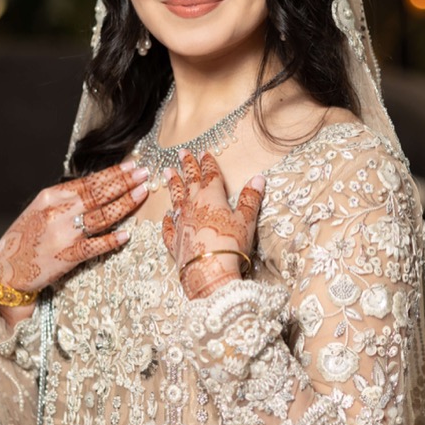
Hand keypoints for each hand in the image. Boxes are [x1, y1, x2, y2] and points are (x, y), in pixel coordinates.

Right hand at [0, 160, 148, 297]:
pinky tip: (127, 234)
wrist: (8, 267)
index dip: (113, 173)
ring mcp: (63, 235)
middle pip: (98, 195)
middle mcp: (57, 213)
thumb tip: (98, 184)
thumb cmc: (27, 236)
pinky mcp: (67, 257)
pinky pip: (94, 246)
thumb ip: (67, 197)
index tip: (132, 165)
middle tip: (144, 173)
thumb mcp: (41, 208)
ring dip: (124, 204)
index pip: (88, 181)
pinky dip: (111, 240)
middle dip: (124, 183)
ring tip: (142, 193)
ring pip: (101, 217)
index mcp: (51, 197)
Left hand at [162, 150, 264, 299]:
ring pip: (176, 199)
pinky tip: (166, 216)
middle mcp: (192, 206)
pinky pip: (168, 227)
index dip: (208, 163)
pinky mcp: (175, 242)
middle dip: (187, 166)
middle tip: (182, 153)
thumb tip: (258, 179)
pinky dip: (167, 220)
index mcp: (211, 197)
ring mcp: (181, 223)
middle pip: (190, 182)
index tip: (203, 152)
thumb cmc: (230, 244)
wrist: (208, 272)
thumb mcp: (246, 220)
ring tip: (168, 173)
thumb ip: (250, 199)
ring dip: (173, 185)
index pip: (210, 175)